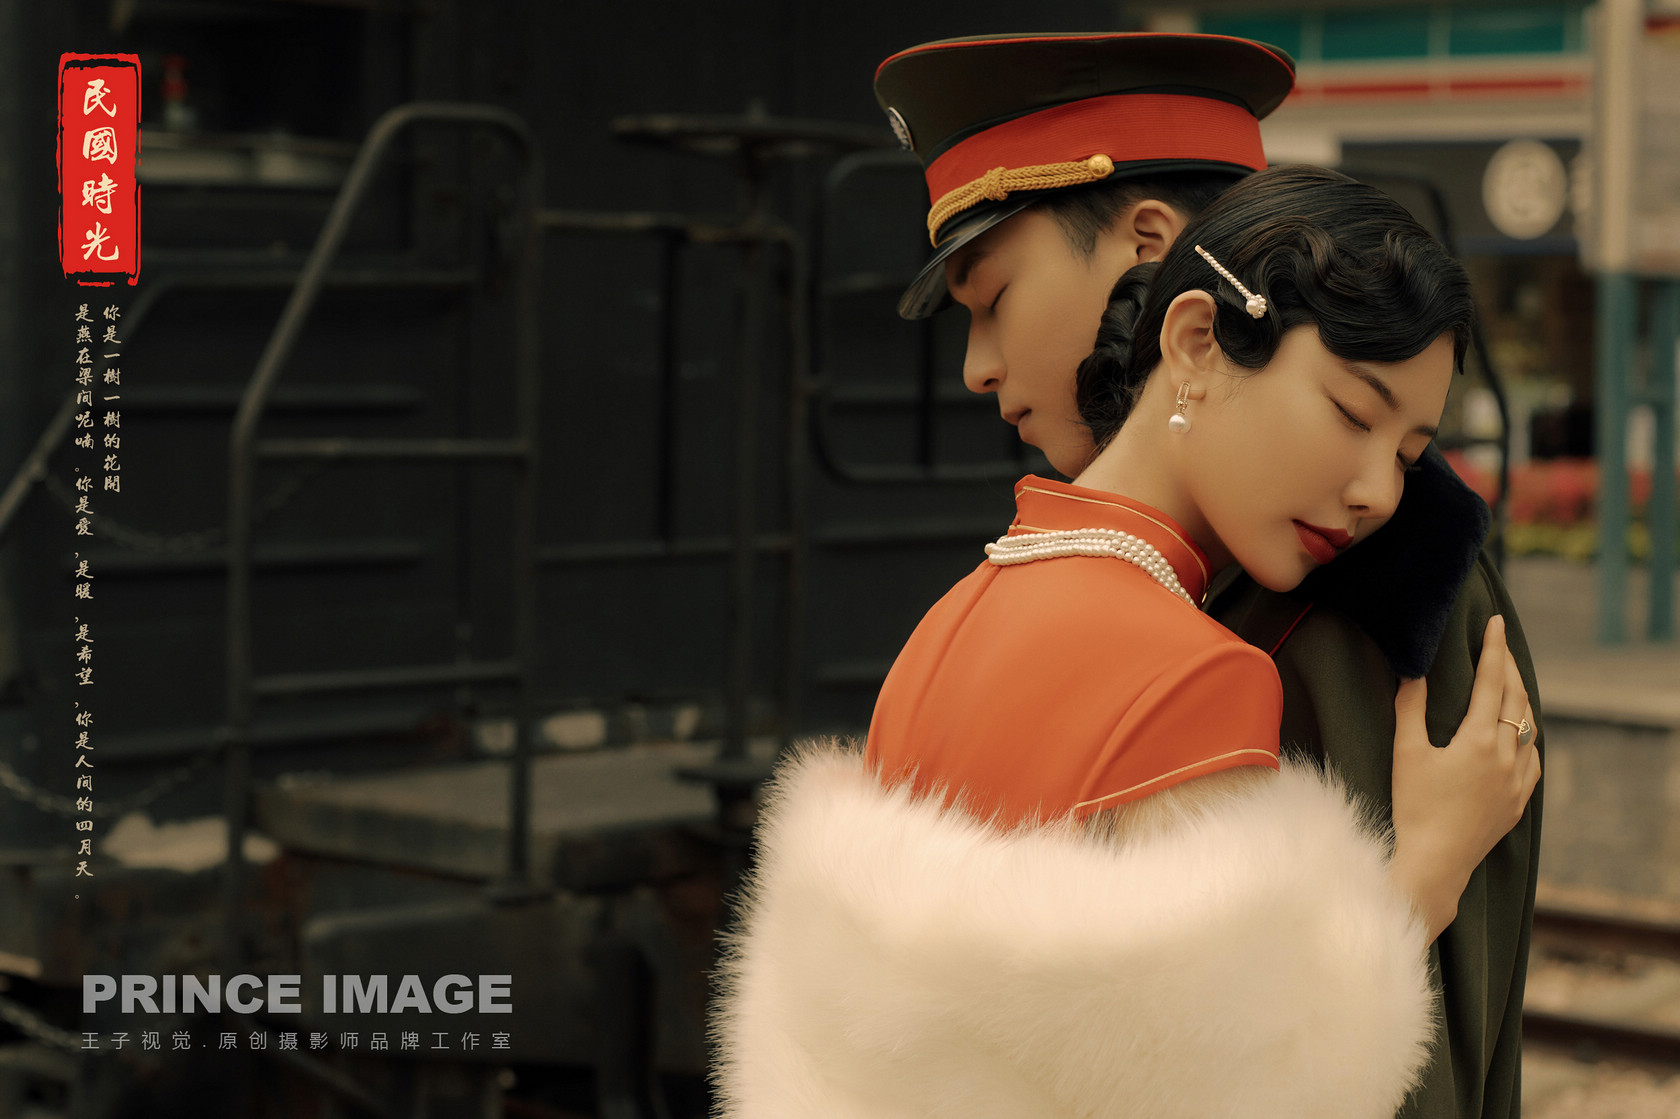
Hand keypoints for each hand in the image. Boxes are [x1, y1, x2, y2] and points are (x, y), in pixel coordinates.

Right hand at [1387, 615, 1541, 938]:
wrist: (1435, 861)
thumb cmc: (1413, 807)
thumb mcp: (1406, 753)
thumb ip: (1410, 709)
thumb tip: (1412, 672)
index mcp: (1479, 739)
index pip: (1492, 681)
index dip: (1494, 649)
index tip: (1496, 623)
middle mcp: (1507, 756)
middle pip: (1517, 699)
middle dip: (1509, 667)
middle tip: (1500, 644)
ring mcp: (1517, 780)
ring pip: (1529, 728)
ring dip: (1520, 700)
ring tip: (1509, 684)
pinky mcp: (1518, 801)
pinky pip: (1533, 759)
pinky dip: (1527, 736)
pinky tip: (1519, 736)